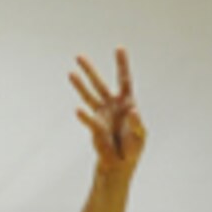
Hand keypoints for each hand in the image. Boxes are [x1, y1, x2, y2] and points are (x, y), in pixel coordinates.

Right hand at [70, 49, 144, 170]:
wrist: (120, 163)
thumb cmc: (132, 148)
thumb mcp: (140, 136)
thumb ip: (137, 124)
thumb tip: (133, 110)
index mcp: (127, 103)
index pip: (124, 80)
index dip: (122, 65)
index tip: (119, 48)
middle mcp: (112, 105)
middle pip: (100, 84)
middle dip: (90, 70)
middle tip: (79, 56)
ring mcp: (102, 114)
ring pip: (89, 96)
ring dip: (81, 85)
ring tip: (71, 73)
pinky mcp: (95, 127)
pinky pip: (90, 120)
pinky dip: (85, 116)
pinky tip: (78, 110)